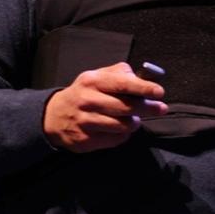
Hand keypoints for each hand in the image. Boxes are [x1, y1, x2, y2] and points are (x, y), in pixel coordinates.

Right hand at [43, 61, 168, 152]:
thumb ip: (119, 73)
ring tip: (134, 118)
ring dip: (134, 122)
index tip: (159, 92)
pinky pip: (116, 139)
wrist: (54, 116)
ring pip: (123, 125)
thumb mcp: (97, 76)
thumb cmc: (85, 93)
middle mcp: (88, 101)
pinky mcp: (86, 140)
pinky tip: (120, 129)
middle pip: (127, 107)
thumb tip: (144, 77)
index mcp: (93, 81)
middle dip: (148, 108)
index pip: (123, 84)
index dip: (144, 88)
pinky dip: (124, 134)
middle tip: (160, 108)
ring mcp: (86, 122)